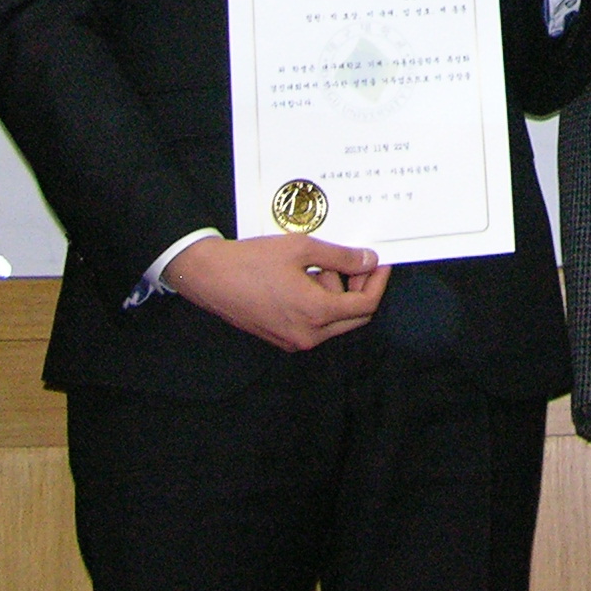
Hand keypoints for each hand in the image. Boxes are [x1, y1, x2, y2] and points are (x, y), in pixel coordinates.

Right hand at [160, 233, 387, 351]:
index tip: (379, 261)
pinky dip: (319, 304)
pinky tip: (304, 279)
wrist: (210, 277)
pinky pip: (315, 325)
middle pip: (355, 317)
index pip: (366, 305)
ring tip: (316, 266)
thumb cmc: (253, 260)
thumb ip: (342, 256)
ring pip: (335, 322)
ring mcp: (293, 341)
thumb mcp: (302, 248)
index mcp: (316, 313)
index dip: (378, 281)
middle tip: (352, 262)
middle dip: (359, 288)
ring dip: (336, 294)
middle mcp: (308, 335)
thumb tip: (369, 260)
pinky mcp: (281, 339)